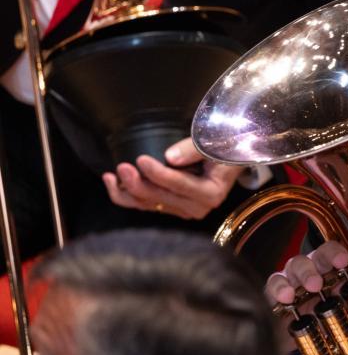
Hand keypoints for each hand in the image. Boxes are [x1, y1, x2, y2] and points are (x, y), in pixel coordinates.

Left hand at [102, 137, 243, 219]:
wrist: (229, 161)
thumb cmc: (222, 150)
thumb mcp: (213, 144)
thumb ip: (192, 149)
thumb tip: (169, 157)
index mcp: (211, 193)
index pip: (179, 184)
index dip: (158, 173)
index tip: (140, 159)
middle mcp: (198, 207)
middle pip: (161, 197)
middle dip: (138, 184)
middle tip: (122, 166)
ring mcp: (184, 210)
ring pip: (148, 204)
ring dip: (126, 192)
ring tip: (110, 176)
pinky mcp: (172, 208)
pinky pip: (145, 204)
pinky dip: (126, 195)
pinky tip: (111, 181)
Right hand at [265, 240, 347, 307]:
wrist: (308, 332)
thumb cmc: (328, 307)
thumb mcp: (344, 299)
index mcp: (327, 265)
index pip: (329, 251)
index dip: (335, 253)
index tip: (343, 262)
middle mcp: (308, 267)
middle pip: (307, 259)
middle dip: (311, 271)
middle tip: (316, 285)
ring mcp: (289, 278)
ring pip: (289, 270)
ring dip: (291, 282)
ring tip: (292, 295)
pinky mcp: (274, 293)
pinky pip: (272, 286)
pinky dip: (277, 290)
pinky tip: (282, 299)